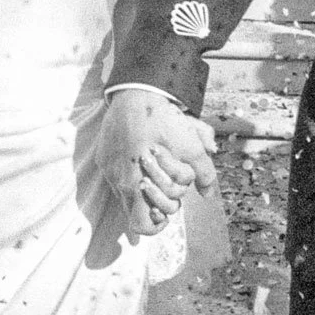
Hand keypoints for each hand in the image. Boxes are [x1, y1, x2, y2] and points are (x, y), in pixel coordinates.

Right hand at [96, 89, 217, 237]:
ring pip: (130, 193)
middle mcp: (118, 180)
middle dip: (162, 202)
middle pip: (141, 210)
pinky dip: (135, 174)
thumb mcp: (190, 145)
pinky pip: (119, 176)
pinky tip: (146, 162)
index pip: (142, 224)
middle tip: (173, 187)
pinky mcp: (105, 155)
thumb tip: (209, 194)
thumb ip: (203, 172)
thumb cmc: (161, 119)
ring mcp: (109, 168)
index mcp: (135, 182)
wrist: (135, 90)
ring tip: (162, 172)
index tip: (168, 212)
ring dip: (149, 188)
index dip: (157, 224)